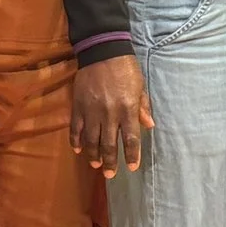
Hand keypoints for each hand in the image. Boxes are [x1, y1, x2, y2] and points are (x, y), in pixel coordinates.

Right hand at [71, 54, 153, 175]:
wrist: (102, 52)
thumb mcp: (140, 86)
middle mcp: (110, 114)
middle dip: (110, 161)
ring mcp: (92, 111)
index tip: (132, 167)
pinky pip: (76, 128)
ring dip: (93, 155)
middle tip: (110, 174)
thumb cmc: (126, 68)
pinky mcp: (78, 107)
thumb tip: (149, 126)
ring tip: (95, 165)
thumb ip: (143, 107)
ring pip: (91, 140)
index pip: (131, 138)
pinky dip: (76, 141)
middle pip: (109, 144)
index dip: (131, 155)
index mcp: (128, 109)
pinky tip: (78, 150)